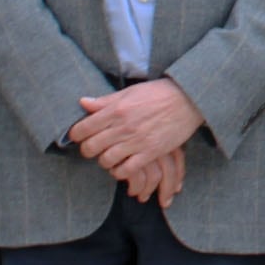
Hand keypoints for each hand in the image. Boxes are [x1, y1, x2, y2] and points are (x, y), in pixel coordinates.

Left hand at [70, 78, 202, 195]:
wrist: (187, 99)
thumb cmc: (158, 93)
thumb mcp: (129, 92)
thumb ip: (105, 101)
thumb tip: (83, 103)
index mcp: (116, 109)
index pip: (83, 128)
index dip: (76, 135)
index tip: (79, 136)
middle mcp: (123, 126)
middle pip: (91, 147)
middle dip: (88, 150)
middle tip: (93, 148)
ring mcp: (136, 141)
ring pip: (106, 160)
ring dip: (104, 161)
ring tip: (108, 157)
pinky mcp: (150, 152)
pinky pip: (127, 170)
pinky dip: (120, 171)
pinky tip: (121, 166)